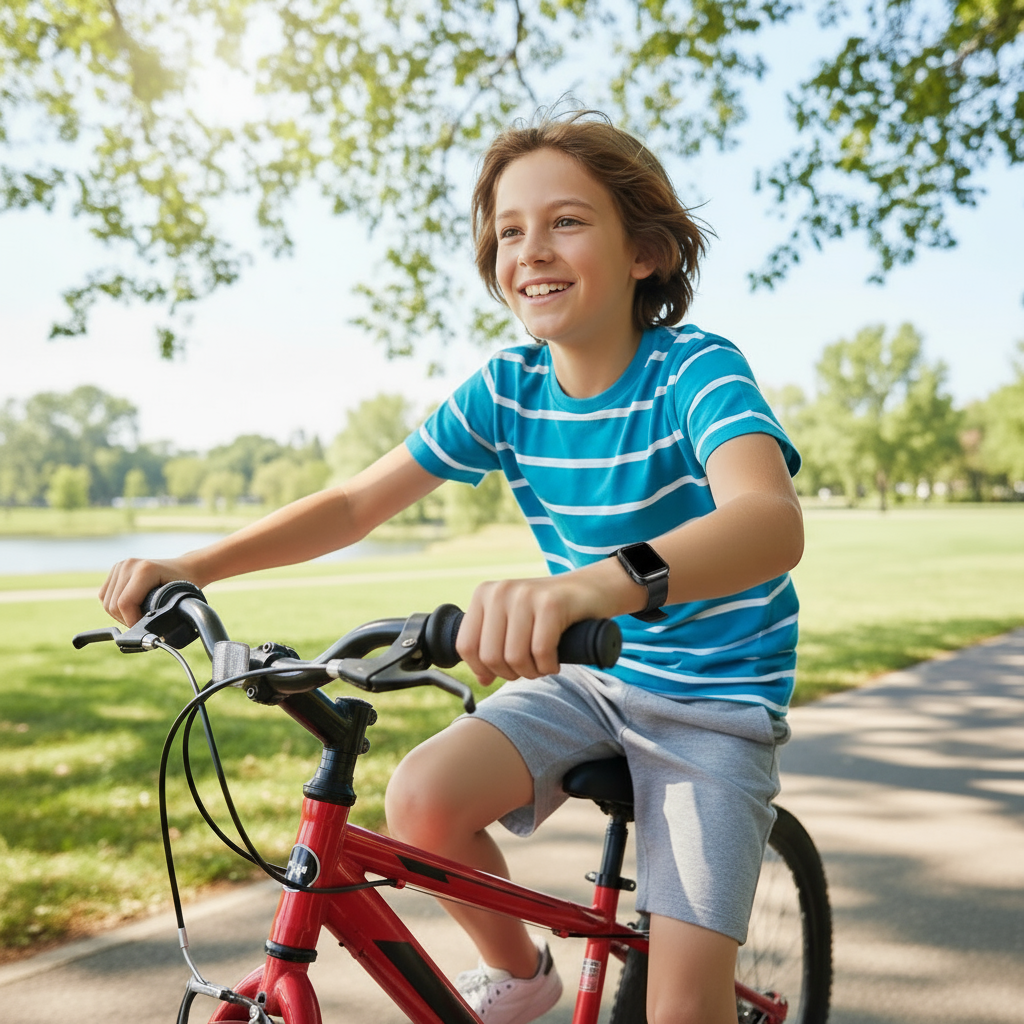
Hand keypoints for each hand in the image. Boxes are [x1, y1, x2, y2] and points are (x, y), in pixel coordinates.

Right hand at [99, 557, 196, 627]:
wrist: (184, 568)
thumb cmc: (185, 584)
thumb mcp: (179, 599)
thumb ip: (165, 615)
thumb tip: (155, 636)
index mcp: (145, 570)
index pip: (125, 604)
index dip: (132, 622)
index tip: (144, 630)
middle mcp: (129, 565)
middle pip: (113, 605)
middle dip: (127, 620)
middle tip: (144, 624)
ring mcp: (120, 566)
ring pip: (106, 602)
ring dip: (120, 615)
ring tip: (138, 616)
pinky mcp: (115, 570)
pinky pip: (104, 596)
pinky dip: (114, 608)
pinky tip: (130, 609)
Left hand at [456, 573, 611, 684]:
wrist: (587, 590)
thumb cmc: (546, 613)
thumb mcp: (512, 623)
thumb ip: (492, 646)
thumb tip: (482, 679)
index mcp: (483, 594)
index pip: (466, 645)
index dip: (482, 669)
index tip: (501, 671)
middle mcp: (500, 591)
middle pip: (490, 656)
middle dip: (510, 674)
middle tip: (528, 669)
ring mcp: (525, 595)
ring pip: (515, 657)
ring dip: (531, 672)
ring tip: (542, 666)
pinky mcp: (551, 604)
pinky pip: (541, 652)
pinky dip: (548, 666)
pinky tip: (554, 662)